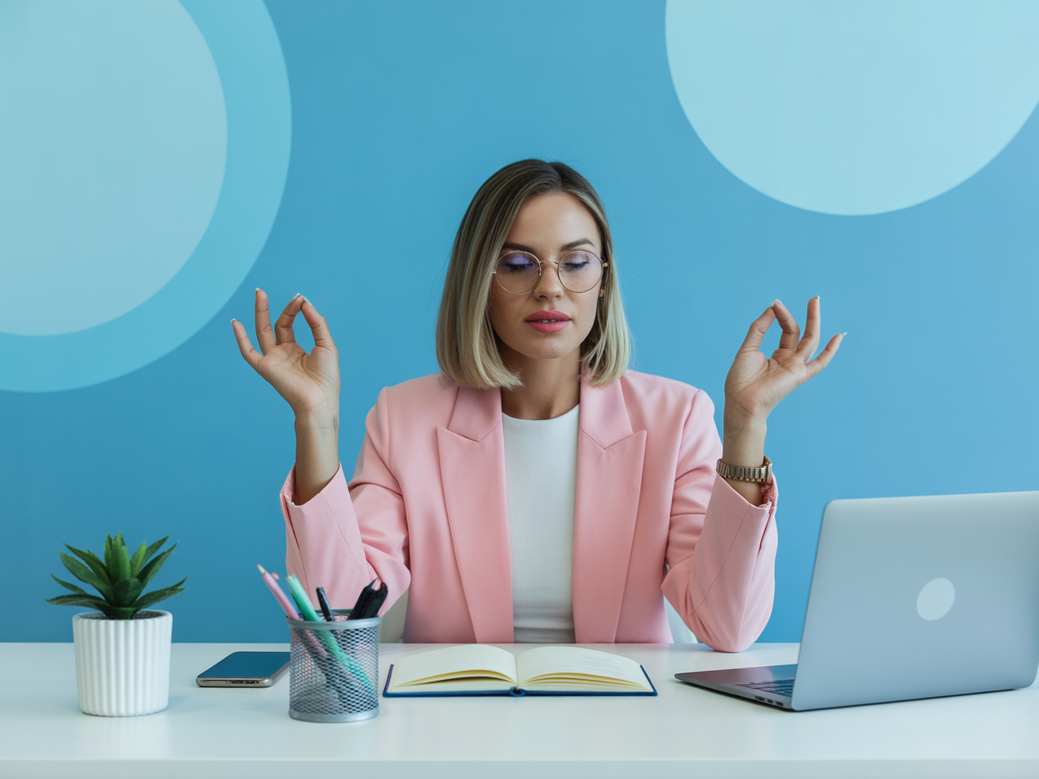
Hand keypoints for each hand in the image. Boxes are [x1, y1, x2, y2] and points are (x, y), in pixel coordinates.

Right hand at [231, 290, 340, 420]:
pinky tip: (235, 323)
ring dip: (260, 313)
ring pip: (262, 332)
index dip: (295, 310)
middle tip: (275, 292)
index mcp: (297, 350)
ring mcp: (273, 360)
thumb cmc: (327, 377)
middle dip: (278, 308)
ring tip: (260, 293)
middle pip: (276, 325)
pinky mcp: (265, 367)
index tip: (301, 299)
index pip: (290, 324)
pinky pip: (248, 352)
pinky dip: (241, 339)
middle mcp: (283, 353)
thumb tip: (304, 302)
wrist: (319, 399)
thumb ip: (316, 323)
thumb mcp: (326, 344)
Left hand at [724, 297, 842, 427]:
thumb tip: (772, 308)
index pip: (787, 330)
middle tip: (814, 298)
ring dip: (814, 321)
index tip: (774, 304)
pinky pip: (820, 363)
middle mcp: (789, 360)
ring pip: (811, 340)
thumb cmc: (740, 380)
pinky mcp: (799, 375)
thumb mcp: (748, 348)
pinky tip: (839, 336)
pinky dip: (830, 351)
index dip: (782, 315)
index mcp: (778, 355)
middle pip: (801, 332)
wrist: (741, 401)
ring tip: (816, 302)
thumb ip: (759, 328)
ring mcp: (796, 367)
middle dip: (807, 315)